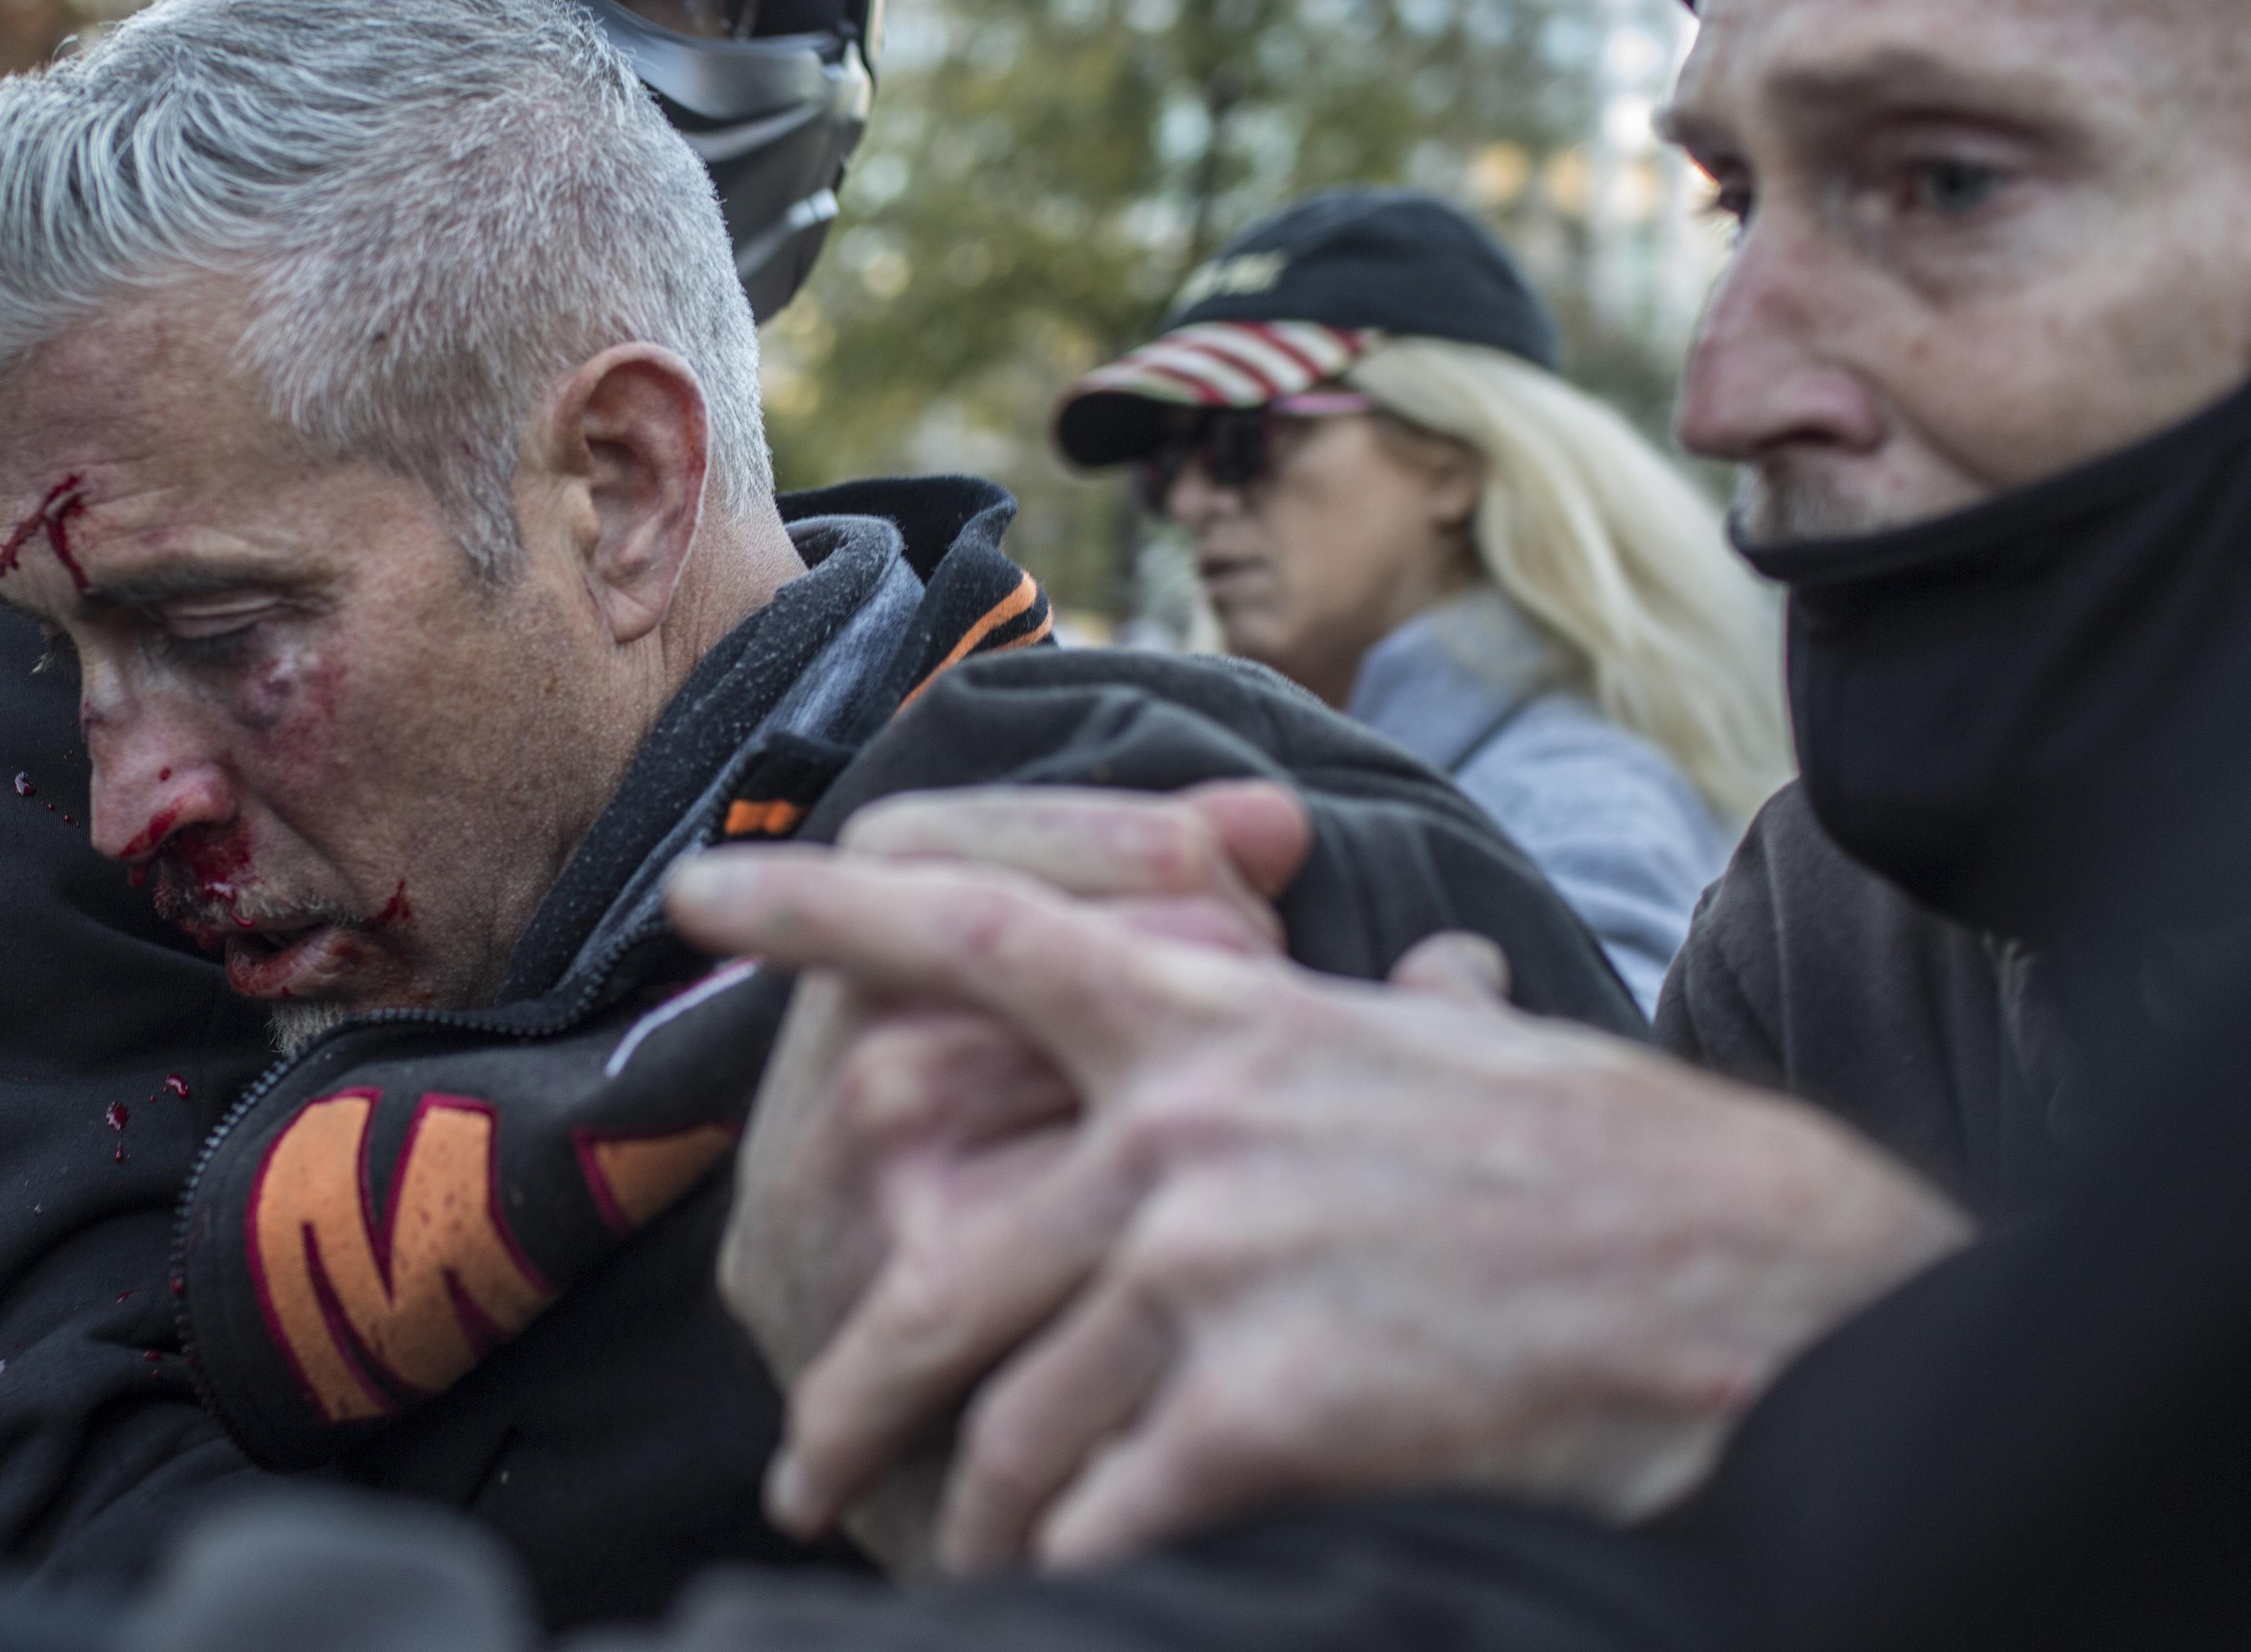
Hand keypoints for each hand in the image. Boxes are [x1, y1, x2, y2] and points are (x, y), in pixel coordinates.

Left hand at [671, 831, 1971, 1575]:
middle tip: (809, 1471)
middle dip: (859, 1389)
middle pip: (942, 1259)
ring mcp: (1214, 1261)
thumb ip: (1369, 1028)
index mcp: (1219, 1019)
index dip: (821, 906)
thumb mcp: (1467, 1059)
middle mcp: (1183, 1123)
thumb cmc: (1633, 1177)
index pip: (973, 927)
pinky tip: (1075, 1596)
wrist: (1772, 1293)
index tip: (703, 894)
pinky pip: (1104, 1509)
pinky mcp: (1263, 1401)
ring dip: (989, 1512)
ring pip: (1022, 1414)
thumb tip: (1411, 974)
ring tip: (976, 1562)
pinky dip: (1080, 1566)